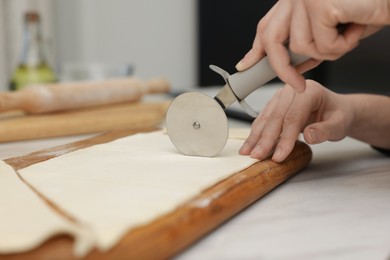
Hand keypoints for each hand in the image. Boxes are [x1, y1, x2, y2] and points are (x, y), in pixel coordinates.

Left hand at [236, 0, 386, 90]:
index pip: (267, 26)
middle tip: (297, 86)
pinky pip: (321, 45)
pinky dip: (342, 46)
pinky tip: (355, 27)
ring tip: (349, 33)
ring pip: (300, 47)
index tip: (244, 64)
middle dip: (282, 67)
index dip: (256, 49)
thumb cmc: (366, 8)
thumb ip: (310, 44)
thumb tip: (293, 66)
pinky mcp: (318, 5)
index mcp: (294, 0)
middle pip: (271, 38)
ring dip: (329, 51)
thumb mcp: (332, 30)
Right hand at [239, 80, 353, 161]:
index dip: (285, 138)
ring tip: (248, 152)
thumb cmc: (338, 116)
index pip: (293, 117)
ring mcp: (281, 97)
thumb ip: (326, 130)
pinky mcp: (274, 105)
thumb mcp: (340, 125)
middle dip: (265, 139)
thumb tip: (310, 135)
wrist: (336, 110)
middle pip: (275, 116)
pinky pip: (263, 120)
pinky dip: (256, 133)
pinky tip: (250, 144)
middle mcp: (292, 91)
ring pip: (265, 118)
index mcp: (309, 91)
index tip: (278, 155)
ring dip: (255, 137)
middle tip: (257, 156)